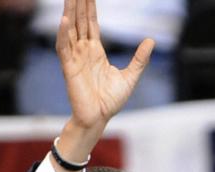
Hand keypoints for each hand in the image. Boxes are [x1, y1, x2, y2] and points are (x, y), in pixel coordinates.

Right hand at [56, 0, 152, 136]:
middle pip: (79, 21)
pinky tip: (64, 19)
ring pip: (70, 29)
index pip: (91, 23)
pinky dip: (63, 33)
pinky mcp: (69, 67)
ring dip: (69, 12)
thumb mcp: (131, 76)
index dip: (89, 7)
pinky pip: (63, 47)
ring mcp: (75, 58)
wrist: (99, 118)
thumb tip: (151, 41)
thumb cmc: (111, 101)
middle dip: (78, 4)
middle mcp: (83, 51)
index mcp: (96, 51)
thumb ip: (139, 59)